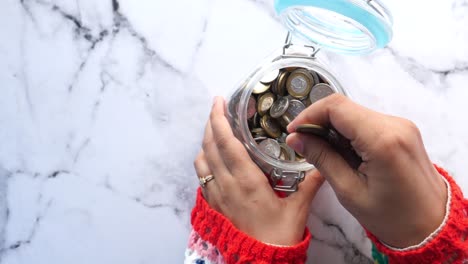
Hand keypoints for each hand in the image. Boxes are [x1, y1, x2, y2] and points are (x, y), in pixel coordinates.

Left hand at [194, 97, 323, 245]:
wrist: (259, 261)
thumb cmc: (278, 236)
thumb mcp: (298, 208)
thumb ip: (310, 184)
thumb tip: (322, 164)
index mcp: (246, 181)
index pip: (227, 143)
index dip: (219, 119)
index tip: (219, 102)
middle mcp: (226, 184)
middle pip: (210, 146)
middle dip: (211, 123)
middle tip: (217, 107)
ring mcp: (216, 195)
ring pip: (202, 160)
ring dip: (205, 141)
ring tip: (215, 129)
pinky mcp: (213, 204)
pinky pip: (201, 176)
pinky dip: (204, 160)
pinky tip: (212, 157)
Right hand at [286, 94, 446, 247]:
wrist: (431, 225)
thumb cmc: (393, 217)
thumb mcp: (349, 191)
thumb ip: (322, 158)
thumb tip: (296, 138)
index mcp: (383, 140)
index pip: (337, 107)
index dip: (309, 115)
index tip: (294, 132)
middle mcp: (395, 125)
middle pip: (344, 107)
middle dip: (318, 122)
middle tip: (303, 144)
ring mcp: (400, 126)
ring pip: (353, 113)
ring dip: (332, 127)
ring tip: (322, 152)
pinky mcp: (400, 130)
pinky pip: (365, 121)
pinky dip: (347, 132)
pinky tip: (341, 152)